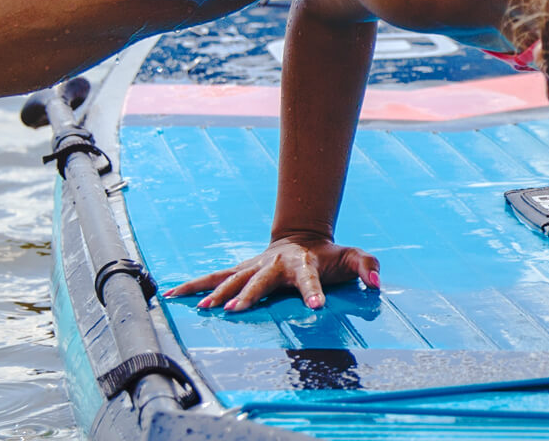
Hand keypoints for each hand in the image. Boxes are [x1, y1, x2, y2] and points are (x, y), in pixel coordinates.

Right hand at [162, 233, 379, 311]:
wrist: (303, 237)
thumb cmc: (330, 255)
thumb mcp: (353, 257)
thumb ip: (368, 265)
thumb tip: (377, 282)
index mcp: (304, 264)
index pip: (310, 279)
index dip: (314, 292)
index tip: (316, 308)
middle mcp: (275, 264)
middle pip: (261, 280)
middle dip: (249, 294)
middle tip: (237, 310)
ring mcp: (255, 266)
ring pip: (233, 278)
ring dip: (218, 293)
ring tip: (204, 308)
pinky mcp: (240, 270)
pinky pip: (215, 277)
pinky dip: (194, 285)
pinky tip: (172, 294)